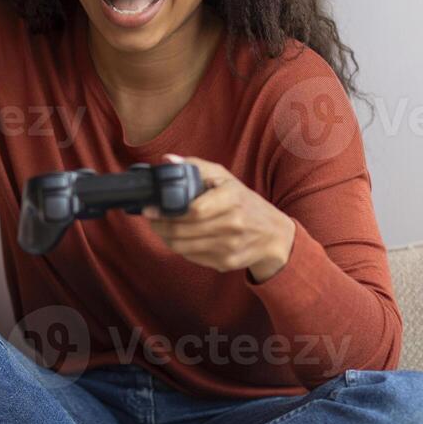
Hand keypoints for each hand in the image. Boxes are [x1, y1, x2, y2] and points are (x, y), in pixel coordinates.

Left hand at [142, 153, 296, 282]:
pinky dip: (180, 248)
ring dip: (165, 238)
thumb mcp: (225, 178)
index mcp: (232, 200)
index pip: (193, 210)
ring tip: (159, 228)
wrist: (273, 234)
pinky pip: (193, 257)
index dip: (167, 211)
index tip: (150, 208)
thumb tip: (167, 160)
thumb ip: (195, 167)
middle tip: (150, 219)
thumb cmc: (244, 202)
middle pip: (184, 231)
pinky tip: (177, 238)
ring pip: (184, 247)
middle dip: (160, 226)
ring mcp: (230, 247)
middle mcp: (233, 225)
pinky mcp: (226, 262)